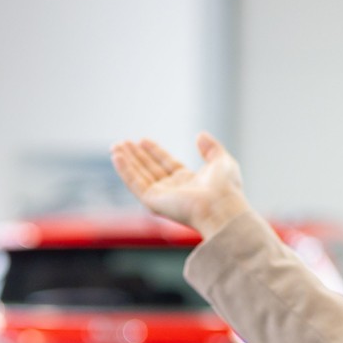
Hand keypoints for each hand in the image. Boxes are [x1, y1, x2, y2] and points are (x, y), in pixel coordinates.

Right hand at [110, 133, 252, 238]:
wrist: (221, 207)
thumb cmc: (226, 189)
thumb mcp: (222, 161)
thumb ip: (211, 148)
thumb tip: (200, 135)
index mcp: (189, 182)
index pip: (167, 165)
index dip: (154, 152)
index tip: (143, 140)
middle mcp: (173, 190)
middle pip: (150, 170)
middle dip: (136, 156)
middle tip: (123, 142)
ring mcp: (162, 197)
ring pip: (139, 176)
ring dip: (127, 161)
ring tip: (116, 146)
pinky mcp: (153, 201)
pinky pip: (135, 183)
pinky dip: (125, 170)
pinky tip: (117, 156)